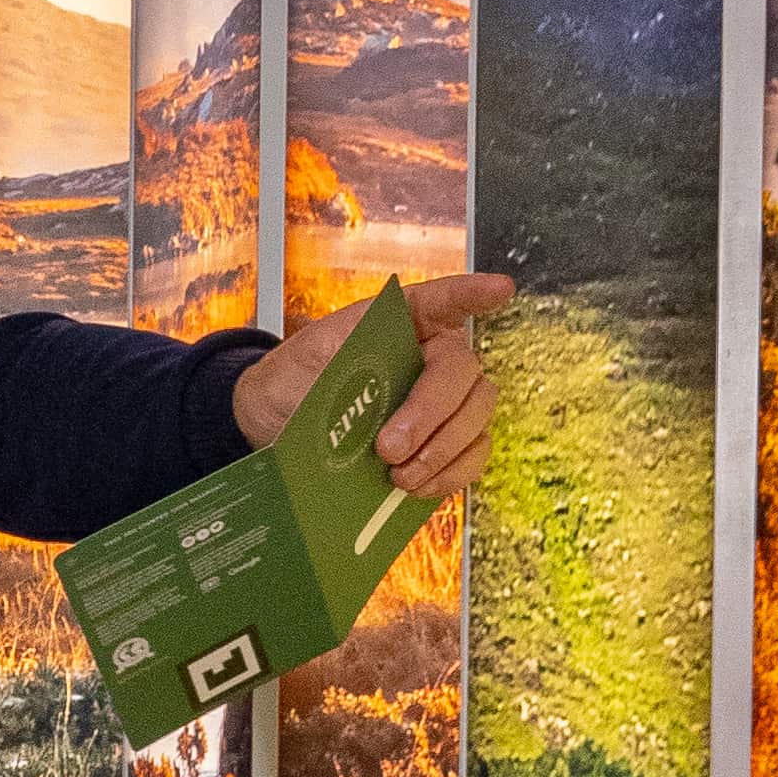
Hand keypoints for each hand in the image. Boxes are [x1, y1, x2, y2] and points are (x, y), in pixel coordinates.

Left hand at [233, 262, 514, 502]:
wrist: (276, 425)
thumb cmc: (294, 379)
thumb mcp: (307, 355)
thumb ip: (346, 355)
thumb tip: (376, 378)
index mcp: (402, 322)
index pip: (444, 300)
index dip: (473, 294)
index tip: (500, 289)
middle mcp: (432, 356)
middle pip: (464, 373)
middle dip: (432, 412)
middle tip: (389, 447)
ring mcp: (444, 402)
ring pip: (475, 417)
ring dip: (443, 450)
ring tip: (399, 475)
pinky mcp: (444, 445)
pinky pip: (472, 456)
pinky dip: (451, 474)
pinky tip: (418, 487)